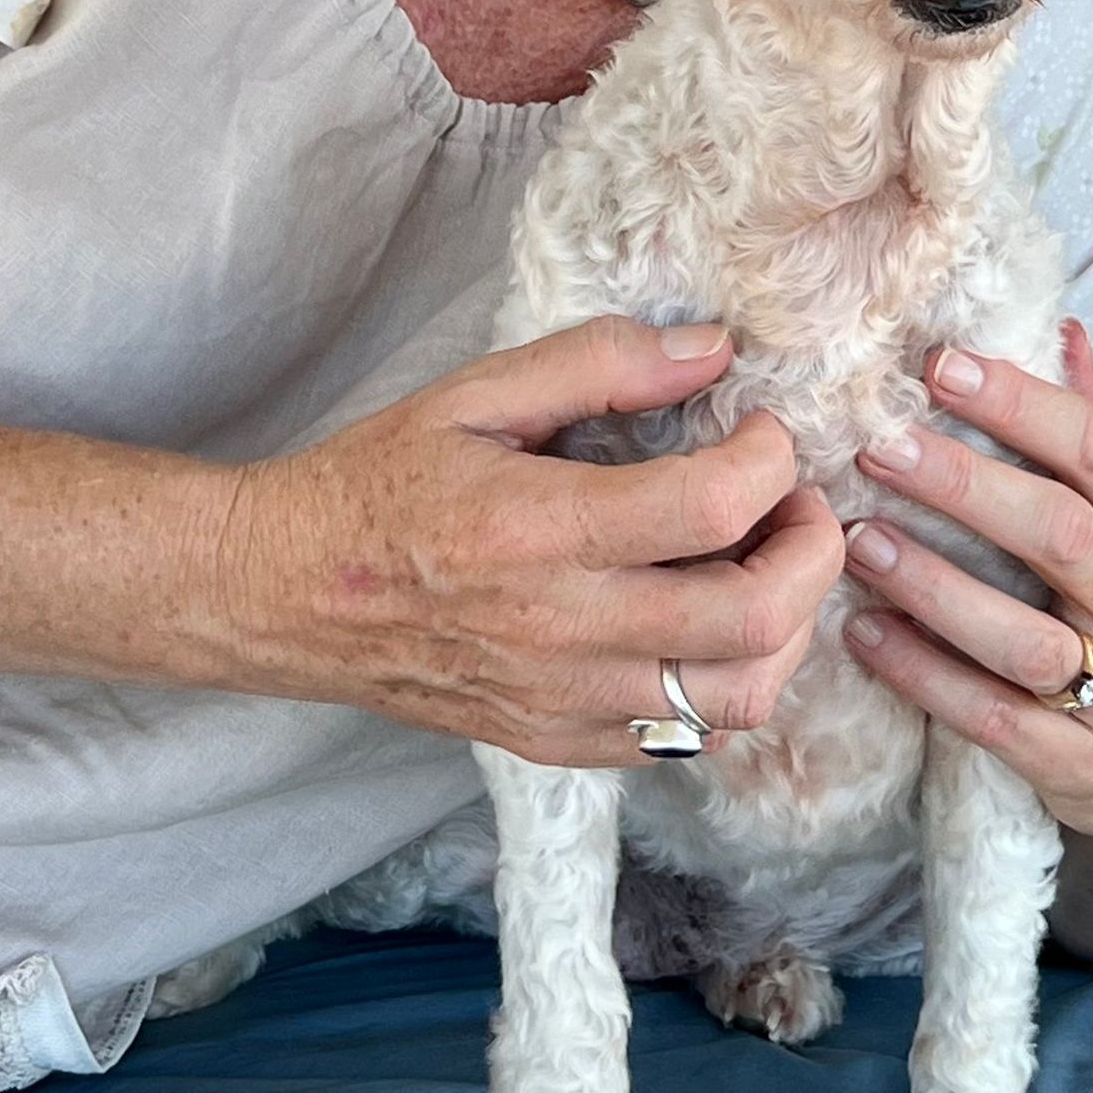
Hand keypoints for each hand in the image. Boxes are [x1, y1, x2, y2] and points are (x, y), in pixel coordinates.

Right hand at [204, 319, 844, 766]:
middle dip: (811, 550)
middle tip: (797, 503)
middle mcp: (559, 629)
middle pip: (754, 619)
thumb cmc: (376, 481)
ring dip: (784, 629)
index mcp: (539, 527)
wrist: (282, 594)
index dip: (772, 460)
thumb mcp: (475, 392)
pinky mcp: (552, 743)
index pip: (715, 508)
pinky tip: (705, 624)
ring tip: (763, 567)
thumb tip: (712, 349)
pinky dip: (723, 684)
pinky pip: (683, 739)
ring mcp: (560, 701)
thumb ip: (600, 362)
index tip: (760, 429)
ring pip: (737, 700)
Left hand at [842, 324, 1092, 960]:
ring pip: (1021, 634)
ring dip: (933, 586)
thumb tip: (1063, 330)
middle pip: (1058, 534)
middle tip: (880, 445)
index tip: (939, 366)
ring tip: (860, 542)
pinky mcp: (1078, 762)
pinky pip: (992, 717)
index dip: (1018, 404)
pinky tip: (863, 633)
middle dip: (965, 485)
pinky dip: (923, 675)